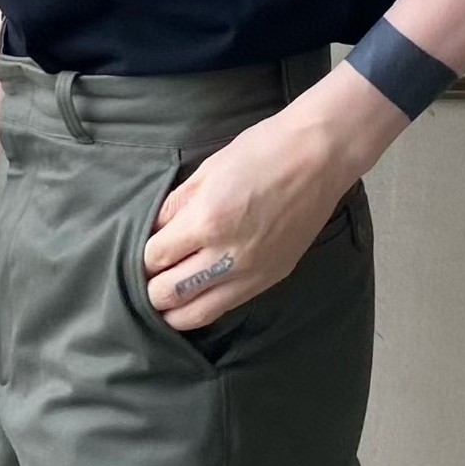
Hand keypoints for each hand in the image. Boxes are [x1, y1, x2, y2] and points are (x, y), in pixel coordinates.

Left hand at [142, 106, 355, 333]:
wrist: (319, 157)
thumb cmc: (263, 151)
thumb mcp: (208, 170)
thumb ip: (176, 205)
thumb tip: (153, 230)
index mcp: (206, 221)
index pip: (154, 257)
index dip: (144, 255)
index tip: (146, 248)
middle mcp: (226, 255)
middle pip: (168, 293)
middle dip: (152, 286)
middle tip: (152, 273)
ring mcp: (251, 272)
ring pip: (196, 314)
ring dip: (174, 308)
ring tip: (168, 294)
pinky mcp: (270, 278)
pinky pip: (227, 306)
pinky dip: (205, 304)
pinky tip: (199, 293)